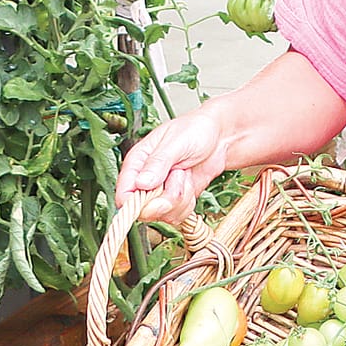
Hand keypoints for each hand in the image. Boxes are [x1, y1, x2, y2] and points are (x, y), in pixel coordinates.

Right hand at [114, 111, 231, 226]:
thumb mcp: (176, 142)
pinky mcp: (177, 200)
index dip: (136, 203)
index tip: (155, 198)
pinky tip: (191, 184)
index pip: (124, 194)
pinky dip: (189, 204)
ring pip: (163, 214)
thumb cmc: (195, 130)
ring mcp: (161, 192)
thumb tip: (141, 183)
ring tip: (185, 174)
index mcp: (137, 163)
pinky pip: (178, 215)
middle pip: (144, 209)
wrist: (221, 137)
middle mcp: (145, 181)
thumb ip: (158, 163)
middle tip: (180, 175)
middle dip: (167, 198)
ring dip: (181, 198)